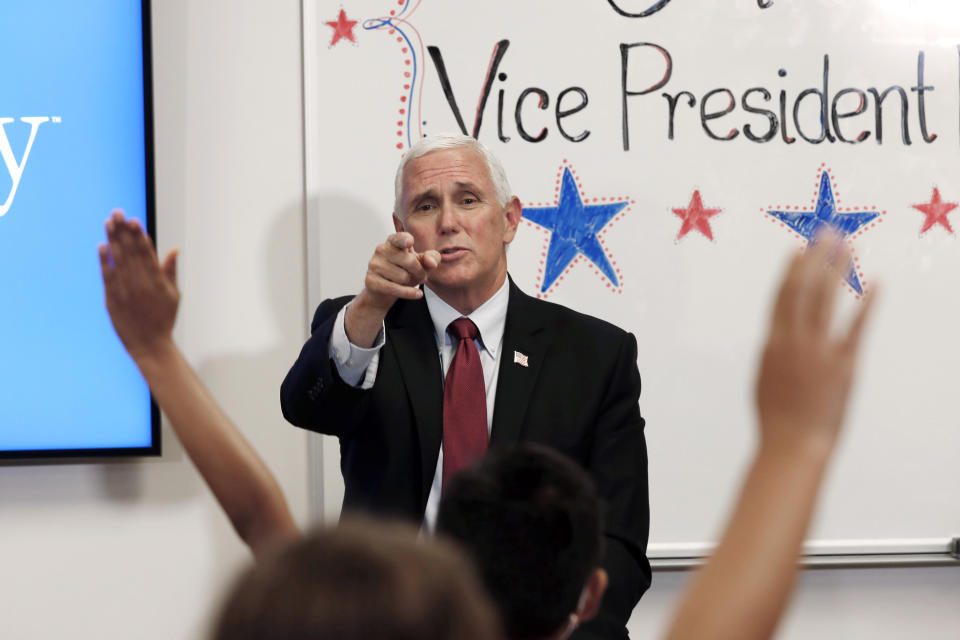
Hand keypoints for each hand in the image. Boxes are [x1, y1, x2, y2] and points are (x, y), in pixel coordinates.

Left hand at [99, 209, 179, 359]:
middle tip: (117, 212)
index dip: (139, 235)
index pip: (146, 252)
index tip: (134, 220)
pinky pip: (107, 275)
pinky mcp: (112, 298)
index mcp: (157, 280)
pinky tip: (102, 245)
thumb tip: (174, 249)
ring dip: (112, 239)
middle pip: (130, 251)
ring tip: (108, 222)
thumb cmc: (164, 318)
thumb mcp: (174, 294)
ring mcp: (125, 290)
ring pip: (118, 259)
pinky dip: (104, 260)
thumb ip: (171, 270)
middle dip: (123, 231)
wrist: (150, 344)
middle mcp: (140, 283)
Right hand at [360, 232, 440, 308]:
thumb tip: (432, 263)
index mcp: (393, 241)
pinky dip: (409, 293)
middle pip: (409, 261)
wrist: (384, 291)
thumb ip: (431, 258)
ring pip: (403, 276)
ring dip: (411, 282)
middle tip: (420, 276)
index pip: (399, 238)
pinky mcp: (371, 280)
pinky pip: (394, 288)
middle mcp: (381, 249)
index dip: (404, 240)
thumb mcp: (421, 263)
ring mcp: (374, 265)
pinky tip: (418, 294)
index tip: (409, 242)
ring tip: (409, 282)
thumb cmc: (405, 271)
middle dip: (419, 272)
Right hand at [756, 232, 874, 455]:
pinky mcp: (843, 365)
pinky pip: (856, 328)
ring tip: (847, 246)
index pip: (781, 297)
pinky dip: (867, 304)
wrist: (792, 445)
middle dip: (815, 258)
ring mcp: (818, 351)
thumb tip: (778, 333)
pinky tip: (876, 284)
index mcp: (771, 343)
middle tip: (825, 233)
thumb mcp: (764, 378)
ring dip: (837, 270)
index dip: (790, 271)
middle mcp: (793, 341)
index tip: (798, 249)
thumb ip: (774, 351)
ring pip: (827, 300)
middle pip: (803, 289)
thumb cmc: (776, 418)